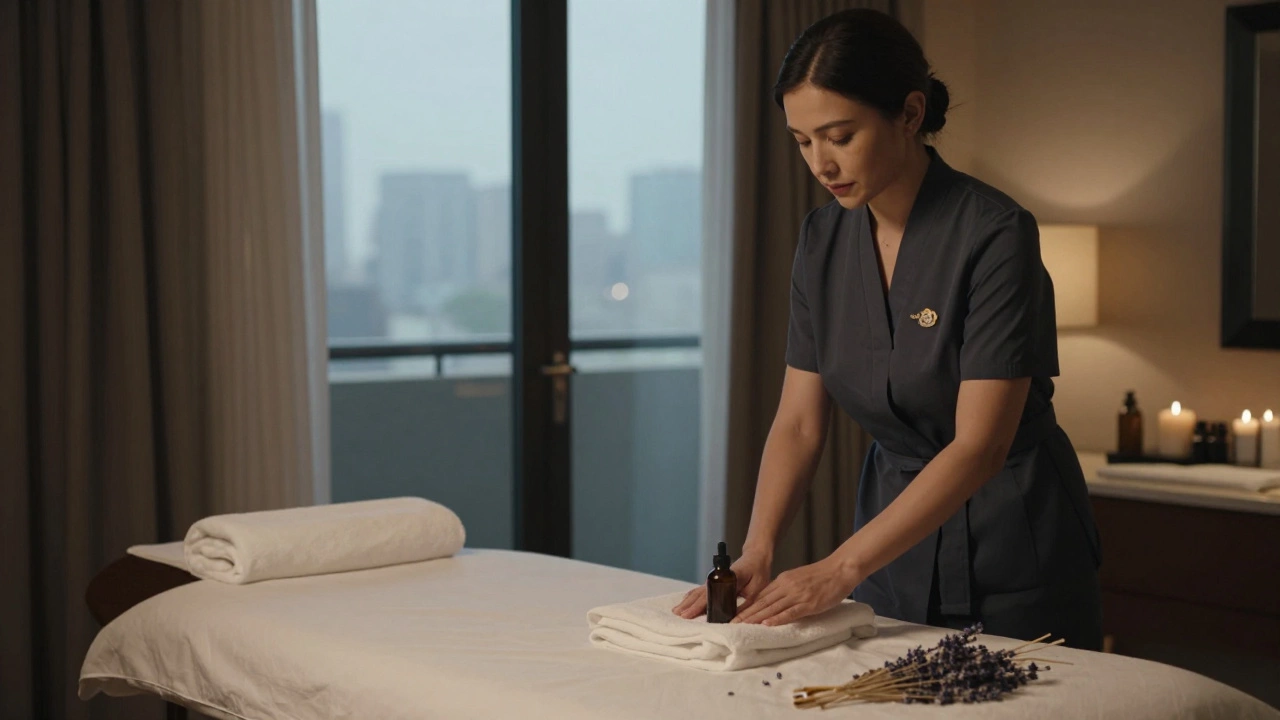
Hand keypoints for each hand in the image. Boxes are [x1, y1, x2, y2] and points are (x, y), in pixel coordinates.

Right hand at [671, 551, 772, 619]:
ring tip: (676, 611)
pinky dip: (693, 596)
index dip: (698, 606)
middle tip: (677, 615)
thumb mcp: (757, 589)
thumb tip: (736, 620)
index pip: (710, 595)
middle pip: (700, 593)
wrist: (757, 557)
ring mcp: (715, 579)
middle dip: (688, 605)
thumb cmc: (759, 572)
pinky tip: (686, 601)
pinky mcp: (716, 581)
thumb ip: (747, 604)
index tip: (688, 614)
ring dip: (688, 601)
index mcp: (727, 580)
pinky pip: (702, 590)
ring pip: (699, 591)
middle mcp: (718, 578)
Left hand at [730, 557, 857, 626]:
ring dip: (756, 618)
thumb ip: (784, 588)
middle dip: (745, 615)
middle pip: (762, 603)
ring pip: (772, 608)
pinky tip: (767, 624)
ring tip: (742, 627)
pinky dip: (778, 619)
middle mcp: (786, 587)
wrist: (840, 569)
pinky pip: (790, 612)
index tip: (733, 615)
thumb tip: (771, 601)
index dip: (745, 607)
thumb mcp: (797, 578)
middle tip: (730, 624)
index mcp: (782, 581)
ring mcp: (797, 595)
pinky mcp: (809, 603)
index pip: (759, 596)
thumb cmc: (821, 576)